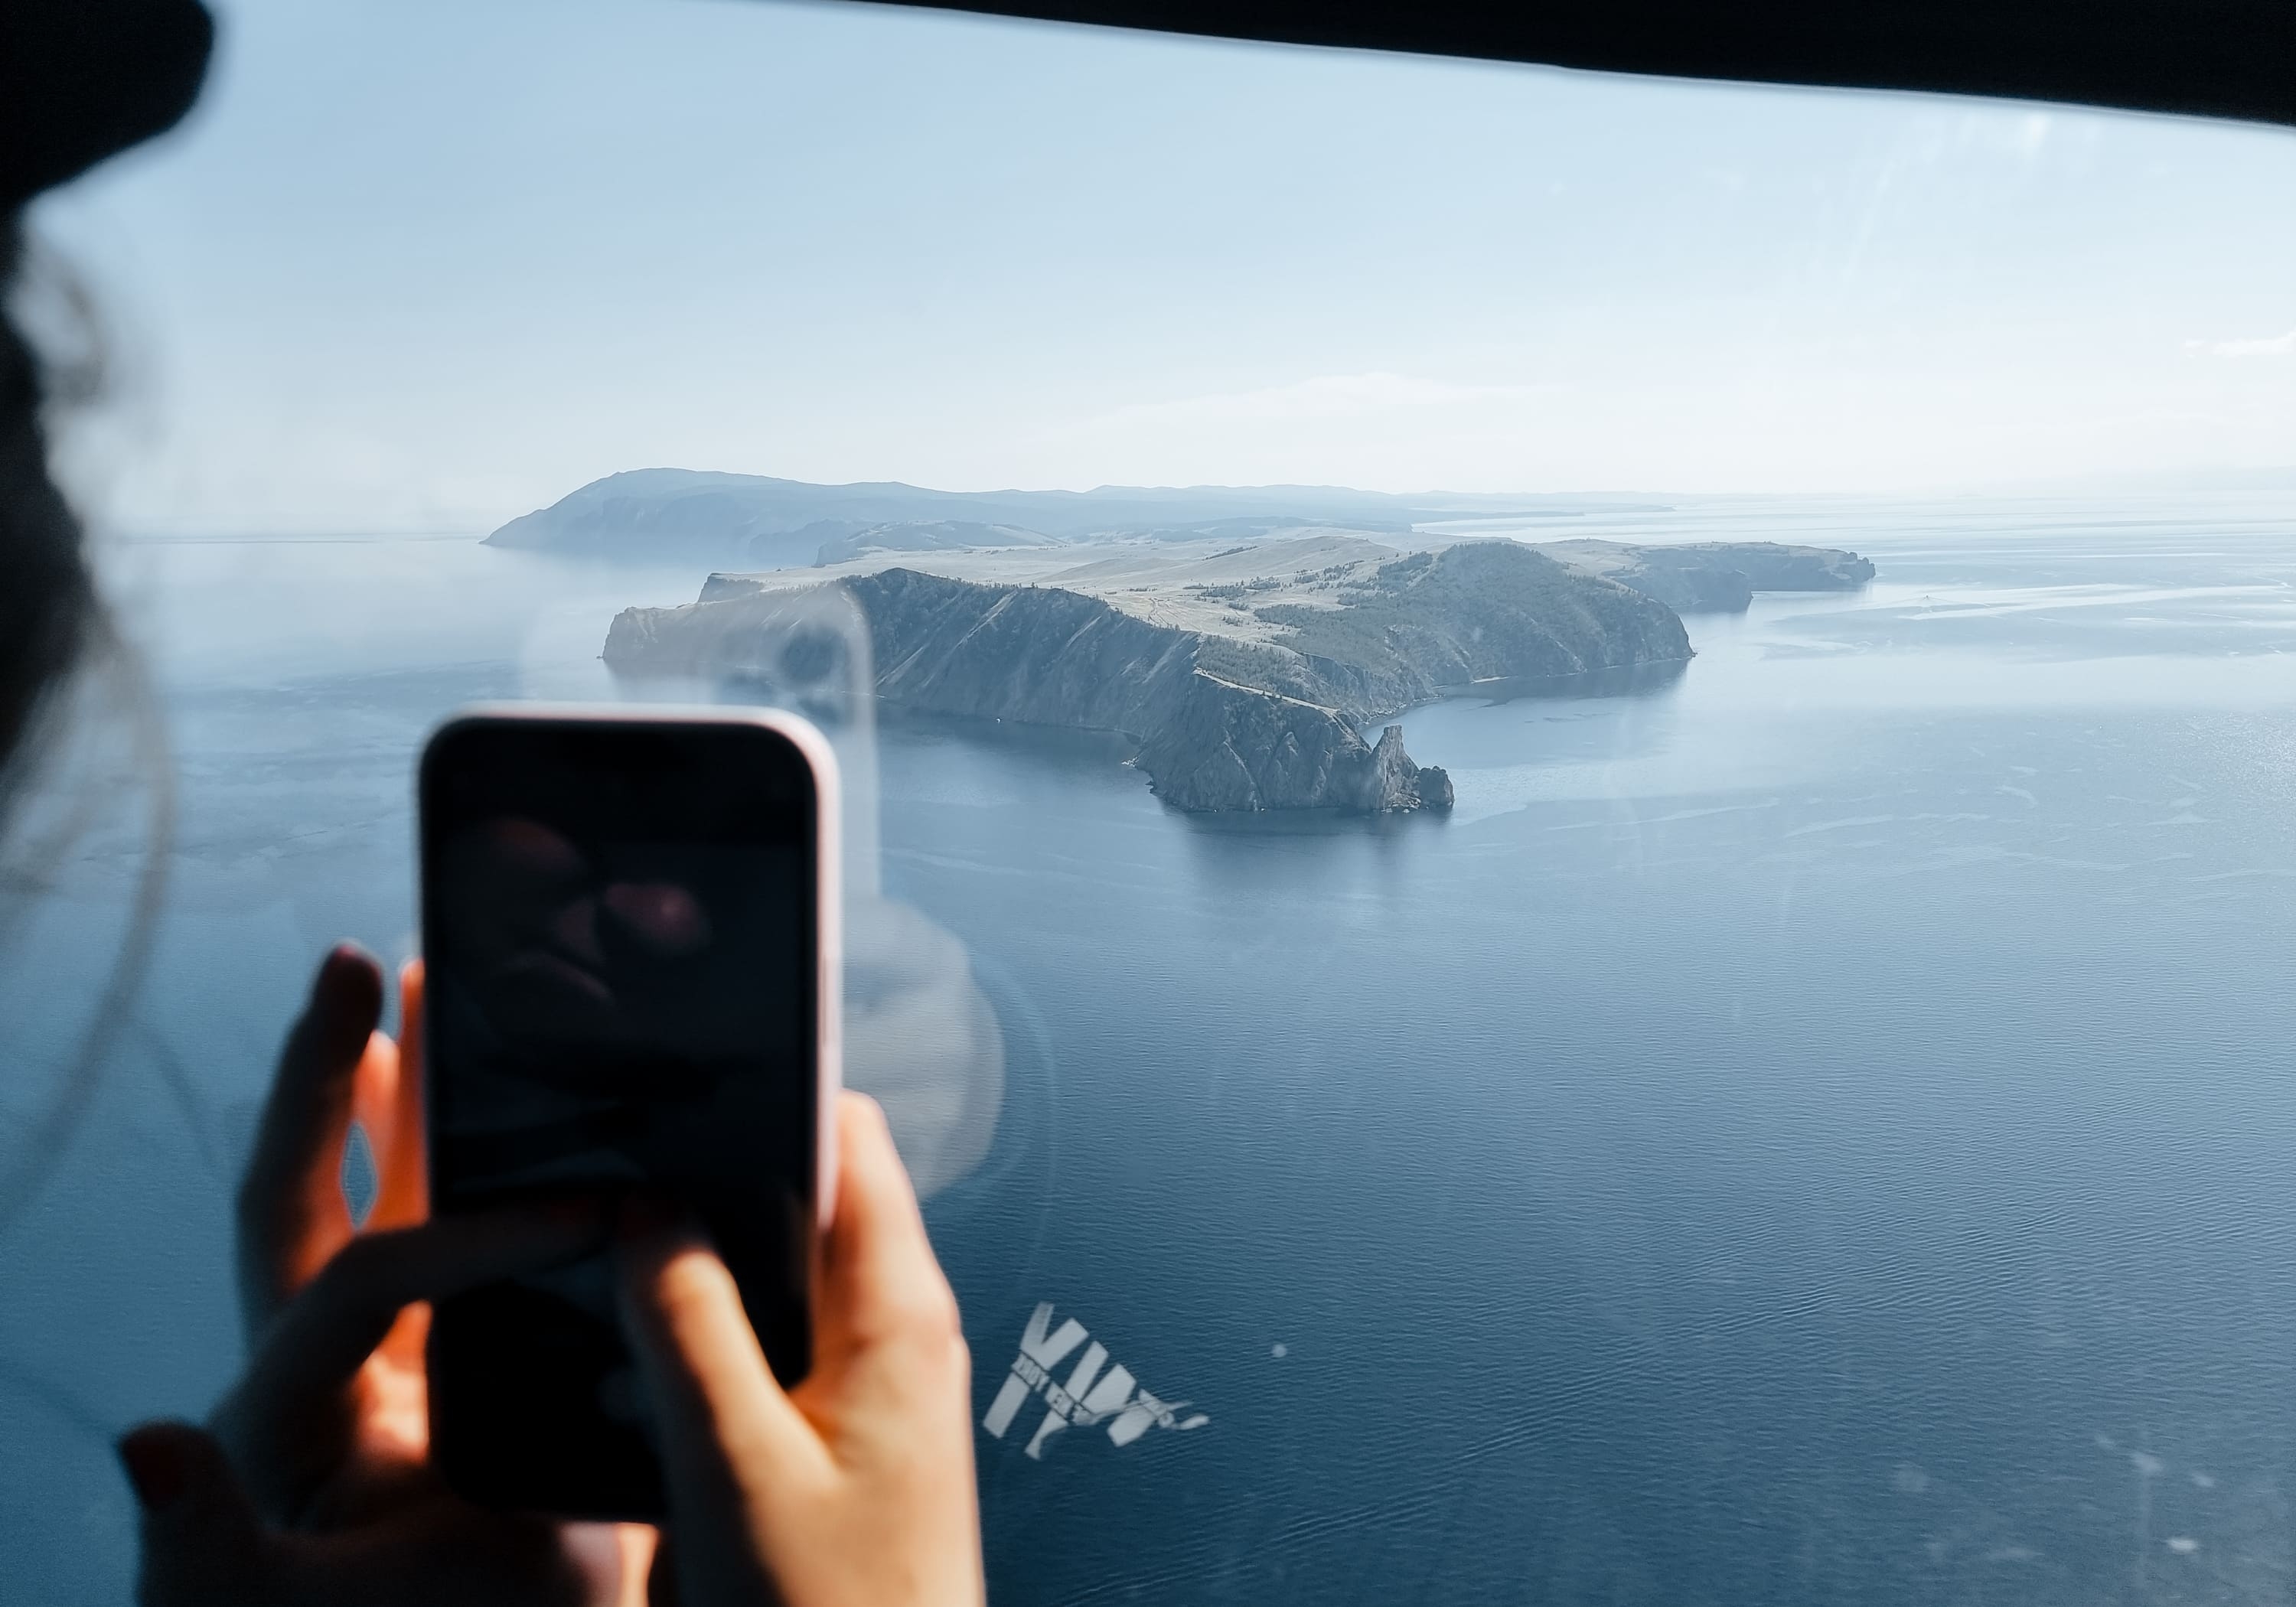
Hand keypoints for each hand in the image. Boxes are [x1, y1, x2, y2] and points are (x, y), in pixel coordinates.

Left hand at [119, 945, 651, 1605]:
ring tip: (411, 975)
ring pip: (371, 1190)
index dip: (470, 1233)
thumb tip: (145, 1440)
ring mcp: (388, 1358)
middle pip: (300, 1193)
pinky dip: (447, 1148)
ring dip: (388, 1083)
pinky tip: (470, 1087)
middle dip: (322, 1077)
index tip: (586, 1218)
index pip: (363, 1278)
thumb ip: (206, 1545)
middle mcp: (320, 1369)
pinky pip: (443, 1230)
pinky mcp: (450, 1358)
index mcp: (286, 1417)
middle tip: (357, 965)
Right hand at [617, 1091, 984, 1606]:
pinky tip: (625, 1341)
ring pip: (777, 1273)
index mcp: (898, 1310)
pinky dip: (705, 1328)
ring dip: (698, 1254)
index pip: (845, 1138)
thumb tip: (645, 1208)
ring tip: (594, 1233)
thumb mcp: (739, 1470)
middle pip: (802, 1195)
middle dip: (709, 1168)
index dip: (764, 1087)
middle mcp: (896, 1330)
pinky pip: (769, 1345)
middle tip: (602, 1149)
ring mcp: (869, 1384)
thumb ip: (690, 1330)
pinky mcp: (835, 1437)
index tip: (669, 1068)